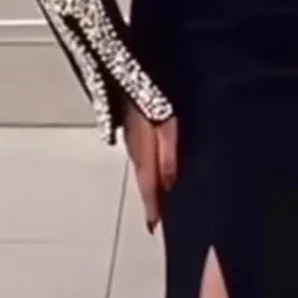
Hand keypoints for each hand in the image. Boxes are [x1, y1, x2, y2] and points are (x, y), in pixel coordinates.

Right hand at [123, 99, 177, 233]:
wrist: (126, 69)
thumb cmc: (151, 91)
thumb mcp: (166, 124)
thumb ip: (168, 156)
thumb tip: (171, 185)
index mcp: (142, 152)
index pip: (148, 188)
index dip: (152, 209)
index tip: (153, 228)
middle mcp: (133, 147)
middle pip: (144, 180)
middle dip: (150, 199)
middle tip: (155, 218)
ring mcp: (131, 135)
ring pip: (141, 167)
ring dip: (149, 182)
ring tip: (157, 197)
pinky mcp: (133, 124)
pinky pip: (140, 153)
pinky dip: (147, 165)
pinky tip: (155, 165)